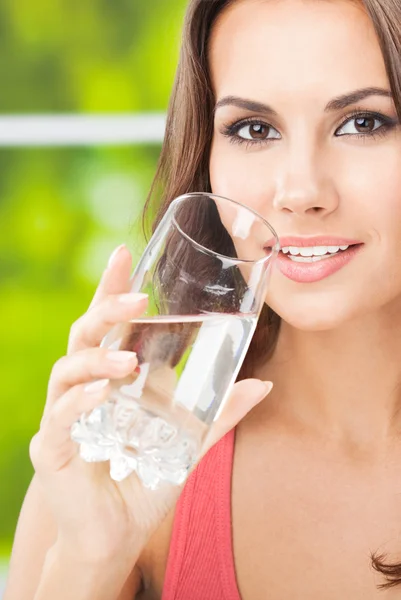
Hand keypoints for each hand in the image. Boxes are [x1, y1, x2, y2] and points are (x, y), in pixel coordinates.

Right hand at [30, 244, 272, 565]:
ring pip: (66, 369)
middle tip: (137, 299)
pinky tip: (103, 396)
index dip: (111, 288)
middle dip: (105, 309)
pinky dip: (80, 402)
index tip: (123, 252)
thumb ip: (221, 412)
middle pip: (84, 334)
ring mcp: (65, 414)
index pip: (108, 323)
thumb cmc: (145, 478)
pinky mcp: (52, 447)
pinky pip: (59, 416)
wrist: (116, 532)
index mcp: (113, 377)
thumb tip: (264, 383)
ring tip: (127, 359)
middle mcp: (85, 387)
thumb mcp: (189, 442)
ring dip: (96, 358)